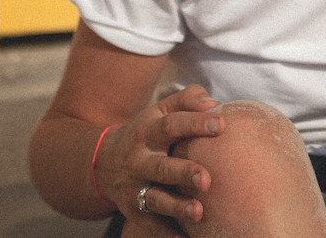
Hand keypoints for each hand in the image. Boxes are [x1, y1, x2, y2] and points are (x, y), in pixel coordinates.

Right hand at [95, 85, 224, 229]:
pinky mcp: (134, 211)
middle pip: (161, 167)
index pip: (172, 125)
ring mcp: (135, 188)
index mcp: (148, 132)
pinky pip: (150, 226)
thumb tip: (213, 103)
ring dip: (176, 207)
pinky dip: (166, 234)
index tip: (221, 123)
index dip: (195, 123)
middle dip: (183, 173)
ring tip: (198, 212)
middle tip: (206, 178)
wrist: (105, 161)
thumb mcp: (161, 110)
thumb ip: (187, 100)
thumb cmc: (148, 131)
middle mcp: (139, 161)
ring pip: (155, 199)